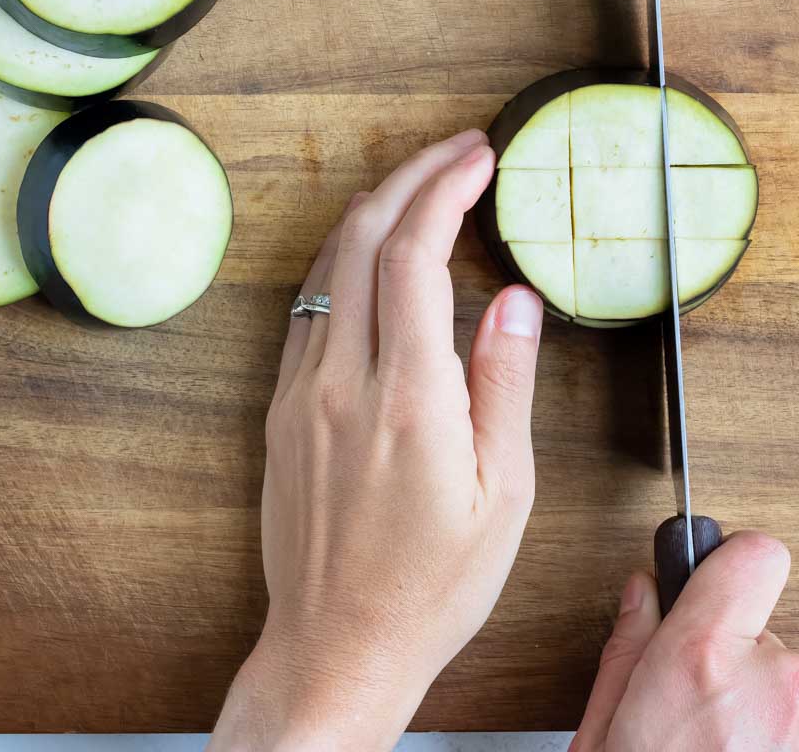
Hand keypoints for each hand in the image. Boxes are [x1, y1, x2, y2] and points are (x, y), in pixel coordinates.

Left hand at [209, 129, 544, 750]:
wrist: (337, 648)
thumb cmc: (431, 586)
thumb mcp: (503, 494)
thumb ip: (505, 383)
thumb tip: (516, 298)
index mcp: (409, 400)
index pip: (416, 254)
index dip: (446, 187)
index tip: (479, 157)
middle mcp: (343, 384)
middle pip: (363, 237)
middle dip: (412, 175)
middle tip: (458, 151)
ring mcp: (302, 394)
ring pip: (327, 265)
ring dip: (375, 209)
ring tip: (424, 187)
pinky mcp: (282, 410)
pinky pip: (308, 307)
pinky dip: (345, 260)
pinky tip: (375, 257)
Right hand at [571, 532, 798, 750]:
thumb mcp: (600, 730)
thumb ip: (630, 648)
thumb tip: (645, 594)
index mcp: (700, 660)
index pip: (755, 556)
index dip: (732, 565)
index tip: (714, 582)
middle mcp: (772, 685)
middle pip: (764, 633)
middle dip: (732, 662)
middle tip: (689, 715)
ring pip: (792, 688)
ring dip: (763, 713)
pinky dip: (785, 749)